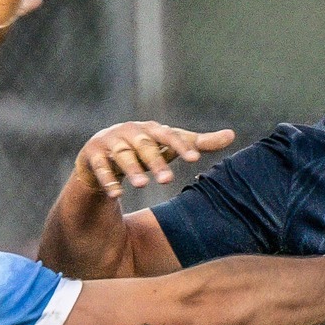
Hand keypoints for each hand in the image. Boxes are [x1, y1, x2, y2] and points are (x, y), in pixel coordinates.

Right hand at [72, 119, 234, 199]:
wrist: (101, 154)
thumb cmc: (143, 150)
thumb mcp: (169, 146)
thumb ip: (197, 143)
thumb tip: (232, 135)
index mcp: (151, 129)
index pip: (169, 135)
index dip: (182, 146)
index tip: (195, 159)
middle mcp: (129, 132)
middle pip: (145, 146)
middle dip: (156, 161)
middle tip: (168, 180)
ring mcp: (109, 143)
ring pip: (122, 157)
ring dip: (132, 170)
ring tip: (143, 185)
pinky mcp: (92, 157)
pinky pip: (100, 169)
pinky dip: (108, 181)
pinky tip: (117, 195)